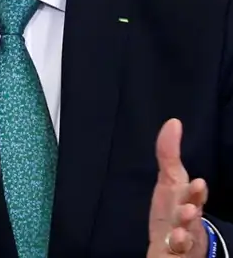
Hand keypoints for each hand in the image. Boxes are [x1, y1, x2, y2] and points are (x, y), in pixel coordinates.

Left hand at [147, 119, 208, 256]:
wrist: (176, 241)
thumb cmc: (175, 205)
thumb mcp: (171, 178)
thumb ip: (168, 152)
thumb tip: (173, 121)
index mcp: (186, 199)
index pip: (193, 194)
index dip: (197, 191)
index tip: (199, 183)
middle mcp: (187, 217)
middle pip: (190, 214)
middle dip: (191, 211)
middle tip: (191, 208)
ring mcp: (183, 235)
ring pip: (185, 234)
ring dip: (184, 230)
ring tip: (181, 226)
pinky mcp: (176, 250)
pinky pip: (175, 250)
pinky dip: (176, 246)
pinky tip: (174, 242)